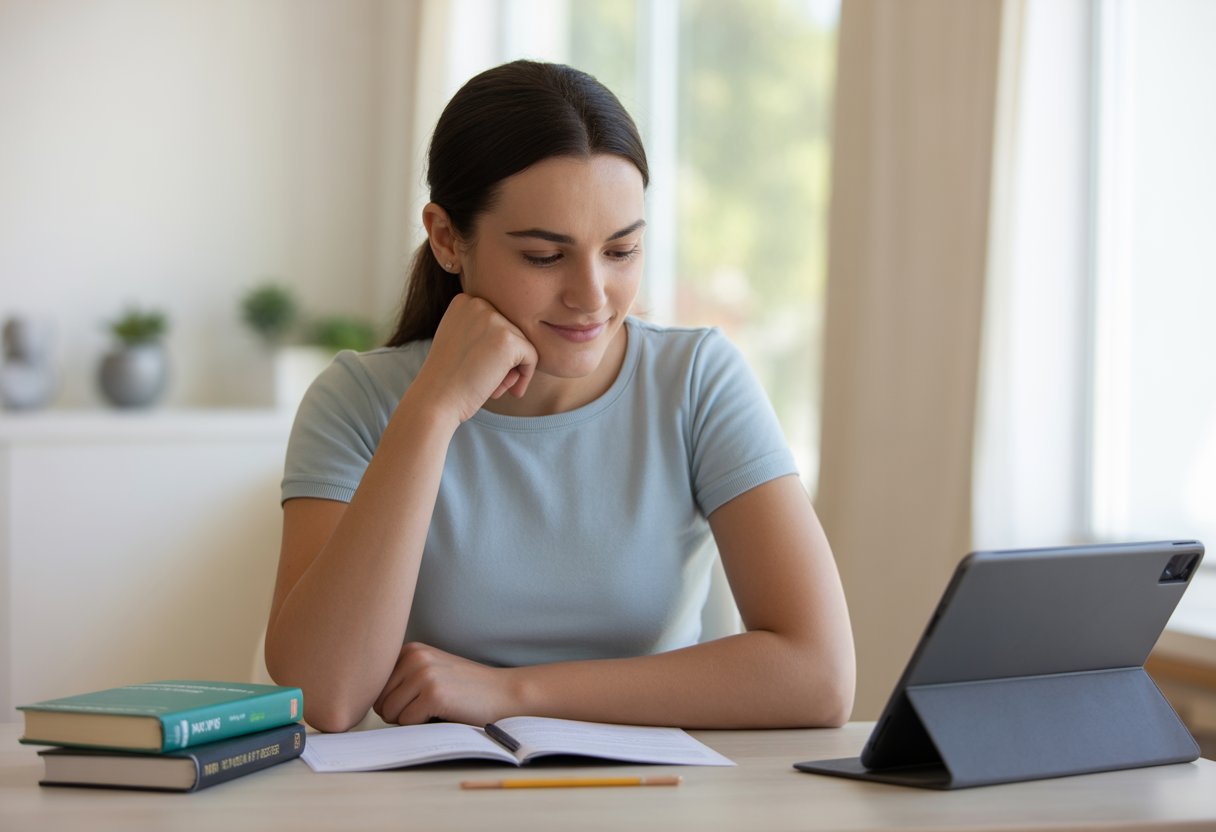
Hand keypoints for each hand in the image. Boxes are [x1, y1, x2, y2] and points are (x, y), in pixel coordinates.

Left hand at [373, 642, 523, 725]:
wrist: (502, 693)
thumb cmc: (464, 690)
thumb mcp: (429, 672)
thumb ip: (400, 679)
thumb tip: (358, 701)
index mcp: (409, 650)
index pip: (375, 688)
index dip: (394, 702)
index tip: (416, 700)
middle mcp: (414, 657)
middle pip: (379, 702)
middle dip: (400, 713)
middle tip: (429, 706)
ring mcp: (423, 674)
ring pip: (390, 714)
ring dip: (410, 720)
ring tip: (437, 708)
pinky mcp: (433, 694)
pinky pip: (407, 722)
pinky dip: (423, 725)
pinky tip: (445, 713)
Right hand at [412, 294, 537, 423]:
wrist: (435, 399)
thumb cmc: (447, 378)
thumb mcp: (458, 340)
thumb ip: (480, 329)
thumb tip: (514, 331)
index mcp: (464, 301)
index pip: (498, 322)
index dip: (493, 349)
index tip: (479, 368)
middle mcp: (478, 303)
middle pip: (511, 331)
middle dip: (504, 360)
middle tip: (487, 382)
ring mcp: (493, 319)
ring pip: (522, 344)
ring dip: (512, 370)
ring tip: (492, 388)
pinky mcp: (508, 340)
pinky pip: (532, 356)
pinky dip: (525, 376)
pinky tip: (508, 391)